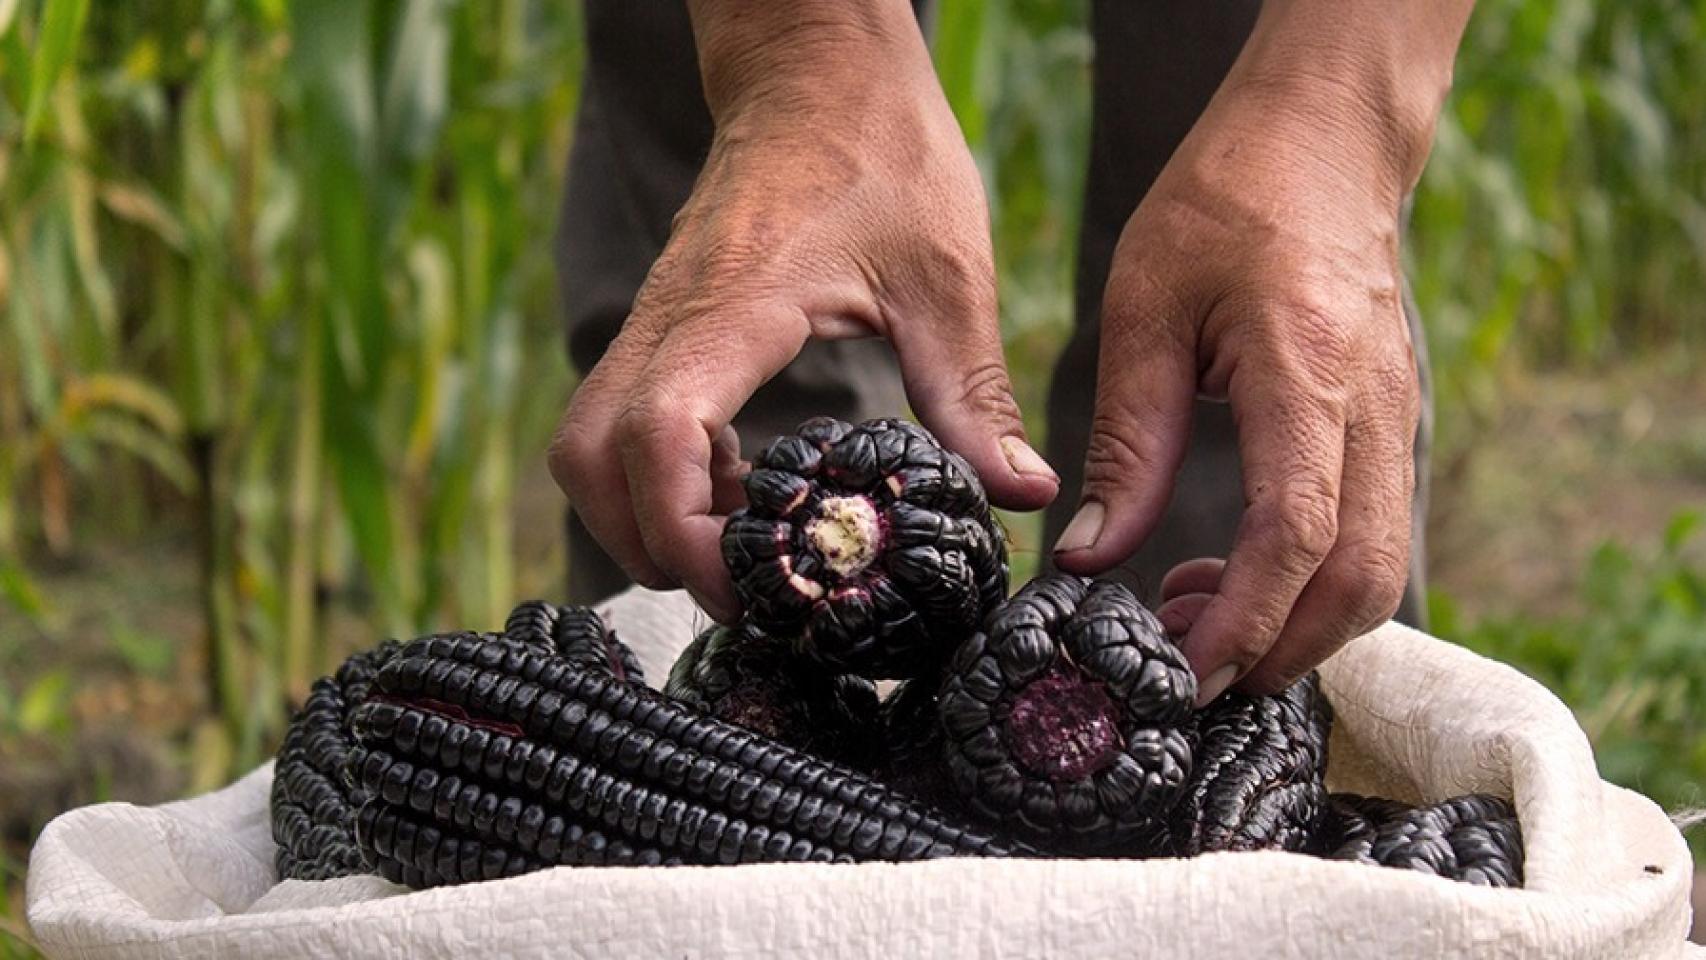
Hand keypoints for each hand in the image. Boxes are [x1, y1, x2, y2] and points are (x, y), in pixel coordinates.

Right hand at [550, 3, 1057, 620]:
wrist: (817, 72)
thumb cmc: (881, 155)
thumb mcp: (946, 277)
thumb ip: (974, 393)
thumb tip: (1021, 494)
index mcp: (734, 308)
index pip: (657, 435)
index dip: (683, 530)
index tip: (753, 583)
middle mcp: (671, 320)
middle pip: (585, 460)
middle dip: (645, 544)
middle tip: (746, 584)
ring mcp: (656, 322)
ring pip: (585, 446)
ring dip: (641, 514)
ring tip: (747, 542)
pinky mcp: (663, 327)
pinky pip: (618, 421)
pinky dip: (659, 477)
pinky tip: (747, 488)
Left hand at [1053, 72, 1424, 703]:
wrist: (1321, 142)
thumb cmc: (1223, 204)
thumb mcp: (1144, 309)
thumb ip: (1127, 441)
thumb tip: (1093, 554)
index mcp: (1307, 374)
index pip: (1296, 535)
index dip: (1243, 622)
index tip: (1180, 673)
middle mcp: (1373, 409)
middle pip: (1361, 580)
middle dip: (1279, 650)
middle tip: (1184, 671)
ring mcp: (1393, 420)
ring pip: (1378, 570)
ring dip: (1294, 623)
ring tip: (1191, 615)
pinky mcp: (1386, 425)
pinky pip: (1368, 533)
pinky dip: (1308, 582)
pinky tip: (1229, 570)